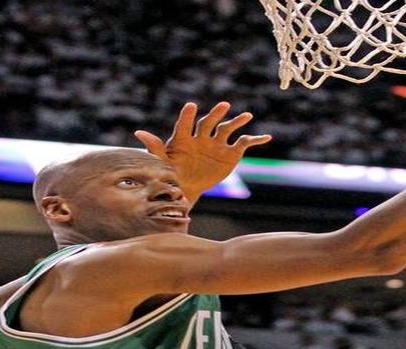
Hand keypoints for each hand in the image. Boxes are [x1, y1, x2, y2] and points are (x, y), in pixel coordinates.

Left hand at [134, 102, 271, 200]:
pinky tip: (267, 137)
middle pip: (209, 122)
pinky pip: (245, 143)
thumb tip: (139, 132)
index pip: (185, 124)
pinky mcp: (231, 152)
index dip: (187, 116)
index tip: (191, 106)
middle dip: (216, 113)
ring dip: (237, 122)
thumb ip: (155, 146)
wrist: (187, 186)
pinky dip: (256, 139)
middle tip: (223, 105)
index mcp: (184, 137)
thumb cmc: (171, 173)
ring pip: (227, 129)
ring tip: (247, 116)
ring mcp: (217, 143)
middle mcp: (202, 136)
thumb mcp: (163, 161)